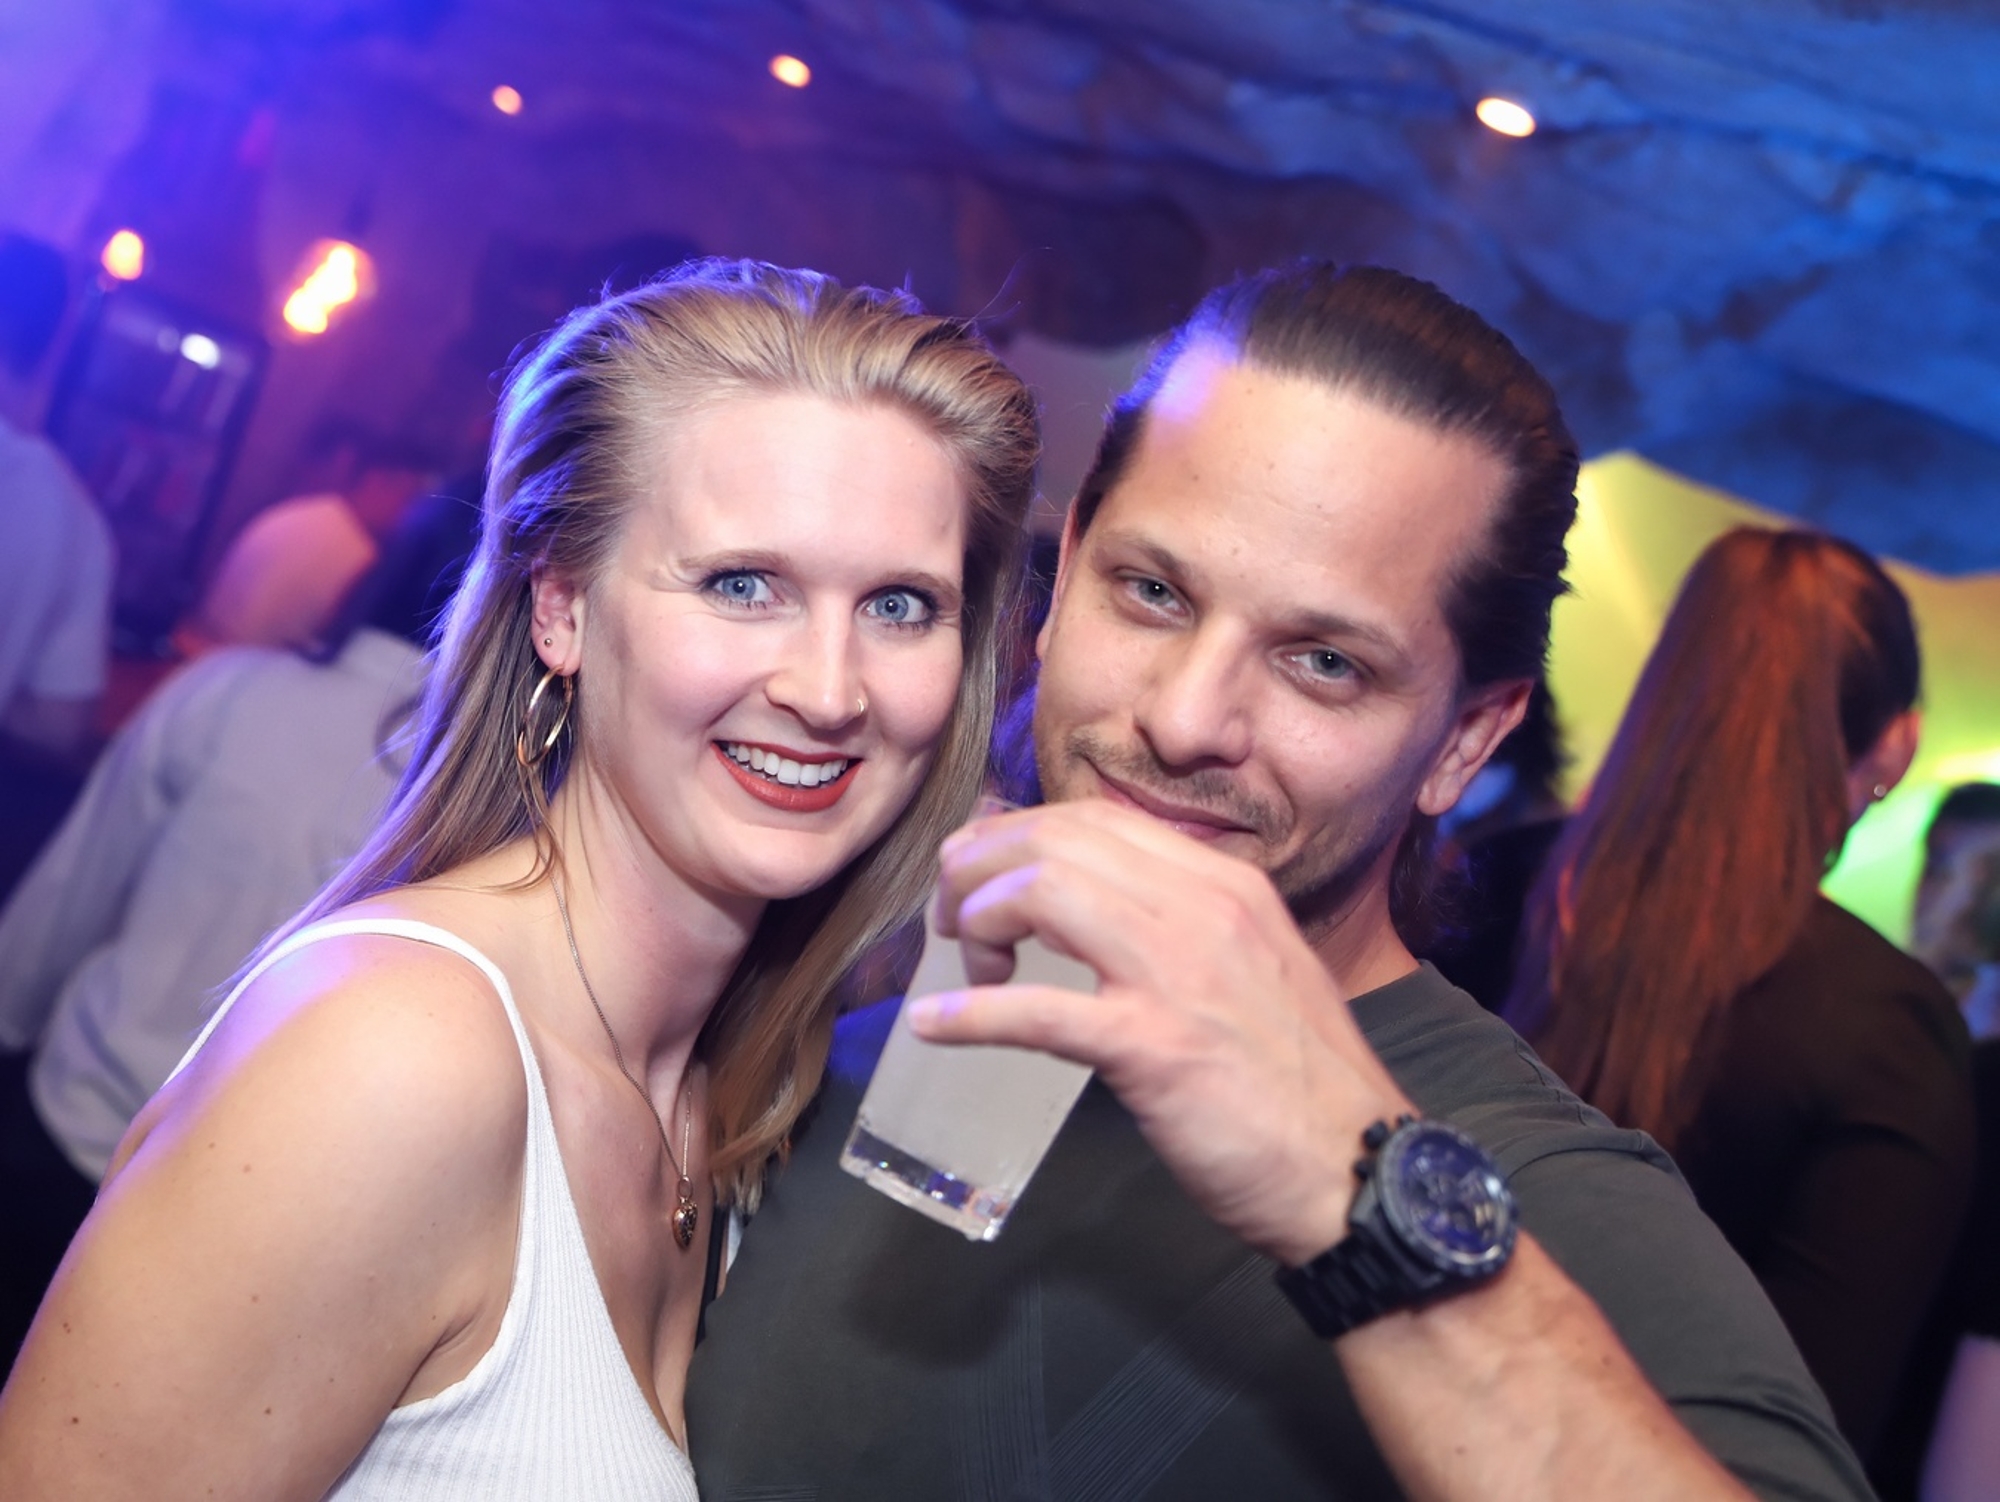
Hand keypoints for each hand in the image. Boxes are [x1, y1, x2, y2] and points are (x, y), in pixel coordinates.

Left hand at [908, 798, 1411, 1265]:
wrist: (1359, 1169)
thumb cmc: (1297, 1082)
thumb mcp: (1252, 968)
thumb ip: (1182, 928)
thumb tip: (1091, 906)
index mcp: (1225, 885)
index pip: (1097, 818)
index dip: (1019, 835)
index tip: (981, 872)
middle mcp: (1202, 908)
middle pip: (1056, 841)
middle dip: (981, 867)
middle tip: (950, 915)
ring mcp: (1178, 974)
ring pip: (1041, 894)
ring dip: (977, 921)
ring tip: (962, 964)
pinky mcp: (1154, 1048)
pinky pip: (1037, 1011)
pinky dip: (970, 1014)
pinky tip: (935, 1025)